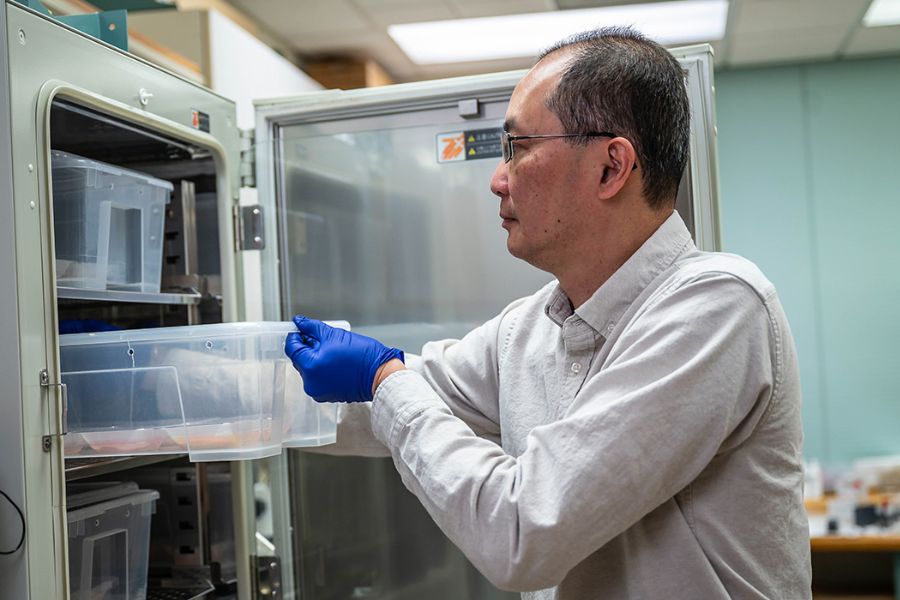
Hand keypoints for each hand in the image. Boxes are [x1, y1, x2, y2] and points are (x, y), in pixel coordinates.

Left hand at [284, 316, 404, 402]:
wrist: (380, 375)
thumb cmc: (362, 355)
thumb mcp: (334, 334)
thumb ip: (312, 327)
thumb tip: (299, 322)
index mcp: (310, 366)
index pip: (292, 348)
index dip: (295, 335)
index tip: (301, 329)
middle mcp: (310, 382)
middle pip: (300, 359)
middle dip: (308, 347)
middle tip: (322, 338)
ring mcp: (318, 391)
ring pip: (309, 369)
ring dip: (315, 358)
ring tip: (333, 351)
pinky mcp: (326, 395)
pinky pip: (318, 379)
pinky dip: (323, 369)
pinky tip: (336, 362)